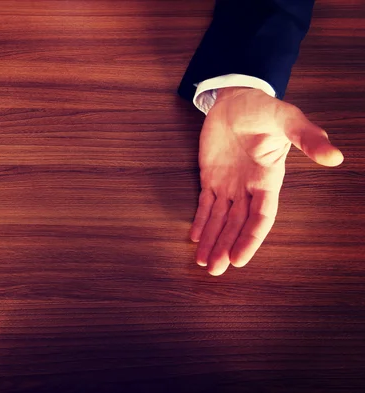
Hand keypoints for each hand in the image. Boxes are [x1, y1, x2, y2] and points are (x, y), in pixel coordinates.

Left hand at [191, 87, 342, 275]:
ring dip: (212, 240)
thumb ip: (308, 138)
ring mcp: (229, 184)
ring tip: (204, 262)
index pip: (261, 216)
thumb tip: (335, 157)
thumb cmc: (264, 109)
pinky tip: (195, 237)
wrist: (237, 97)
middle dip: (226, 246)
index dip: (250, 238)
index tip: (238, 259)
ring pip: (220, 218)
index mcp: (268, 179)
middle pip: (237, 224)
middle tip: (214, 270)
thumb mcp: (287, 119)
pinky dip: (200, 220)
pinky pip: (205, 203)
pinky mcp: (211, 177)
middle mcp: (249, 188)